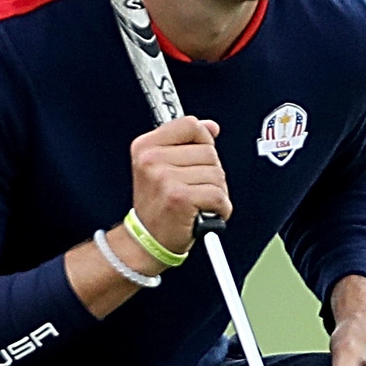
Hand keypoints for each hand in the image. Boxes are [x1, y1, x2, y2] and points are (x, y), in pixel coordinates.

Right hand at [129, 116, 229, 256]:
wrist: (147, 240)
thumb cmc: (158, 205)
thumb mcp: (162, 166)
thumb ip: (186, 142)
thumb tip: (211, 127)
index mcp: (145, 146)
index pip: (189, 125)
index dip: (203, 140)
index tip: (197, 156)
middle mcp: (152, 160)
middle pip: (208, 151)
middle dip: (210, 172)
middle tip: (193, 188)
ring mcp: (165, 179)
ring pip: (217, 174)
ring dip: (216, 192)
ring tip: (198, 201)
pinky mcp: (180, 198)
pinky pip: (219, 195)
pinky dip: (220, 208)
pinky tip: (205, 212)